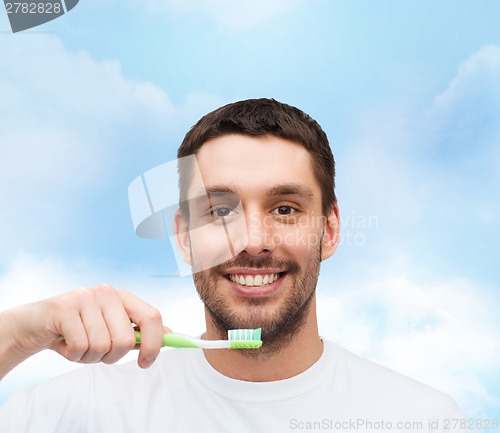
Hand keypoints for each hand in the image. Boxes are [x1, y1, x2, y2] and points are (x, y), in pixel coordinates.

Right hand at [1, 284, 165, 377]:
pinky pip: (79, 346)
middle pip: (126, 339)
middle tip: (97, 353)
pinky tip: (64, 344)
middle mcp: (107, 293)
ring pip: (102, 346)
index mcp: (122, 297)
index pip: (152, 317)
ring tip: (77, 345)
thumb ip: (139, 332)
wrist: (35, 325)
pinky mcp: (64, 308)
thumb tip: (171, 335)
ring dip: (89, 357)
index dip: (154, 343)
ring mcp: (85, 298)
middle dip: (112, 357)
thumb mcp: (111, 330)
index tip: (146, 362)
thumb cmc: (78, 329)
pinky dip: (72, 355)